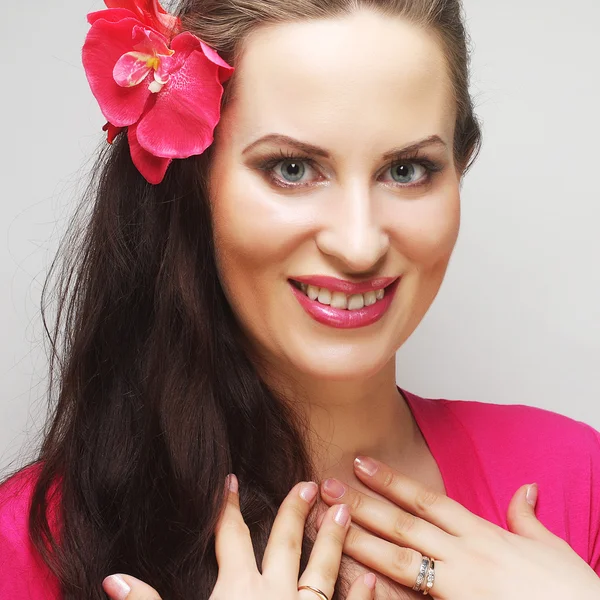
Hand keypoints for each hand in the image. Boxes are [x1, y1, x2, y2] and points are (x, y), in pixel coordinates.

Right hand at [102, 474, 377, 599]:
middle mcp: (274, 595)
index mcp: (237, 591)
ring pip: (323, 567)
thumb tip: (113, 577)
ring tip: (344, 507)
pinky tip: (372, 577)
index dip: (227, 509)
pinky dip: (362, 594)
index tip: (230, 482)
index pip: (230, 538)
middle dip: (294, 511)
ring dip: (334, 537)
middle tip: (308, 484)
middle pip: (284, 542)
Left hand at [319, 456, 599, 599]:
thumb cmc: (571, 592)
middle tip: (326, 486)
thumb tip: (526, 488)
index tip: (360, 463)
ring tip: (328, 524)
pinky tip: (356, 580)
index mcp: (482, 534)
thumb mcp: (550, 547)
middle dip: (362, 504)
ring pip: (398, 560)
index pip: (426, 499)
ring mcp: (459, 588)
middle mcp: (464, 556)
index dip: (391, 480)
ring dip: (359, 541)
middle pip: (402, 524)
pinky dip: (382, 590)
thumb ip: (526, 518)